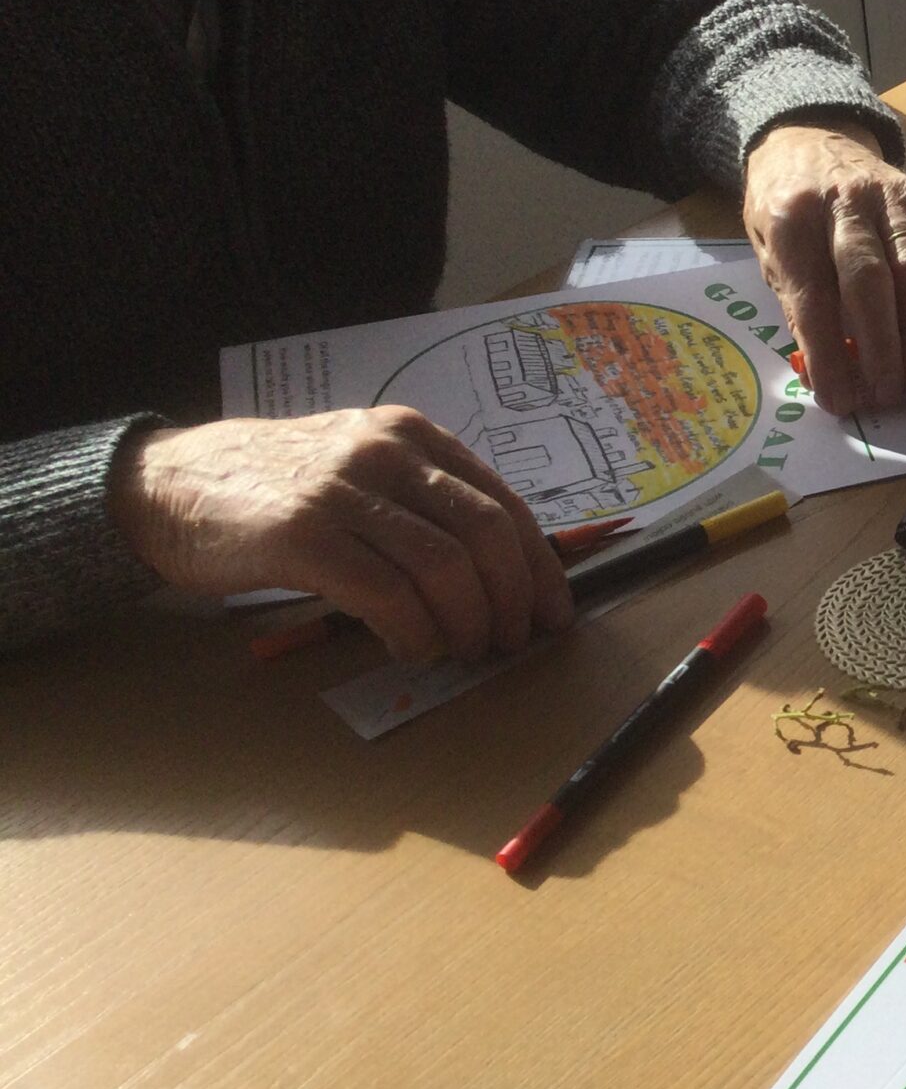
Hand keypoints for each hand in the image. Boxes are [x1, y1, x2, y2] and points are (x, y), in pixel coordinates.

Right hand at [108, 411, 573, 664]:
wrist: (168, 485)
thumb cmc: (277, 491)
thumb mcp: (363, 475)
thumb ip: (425, 506)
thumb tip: (501, 576)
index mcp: (414, 437)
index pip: (505, 504)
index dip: (540, 567)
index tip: (553, 612)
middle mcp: (387, 454)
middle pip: (487, 534)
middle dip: (513, 600)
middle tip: (510, 643)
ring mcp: (344, 491)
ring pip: (444, 567)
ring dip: (467, 623)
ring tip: (461, 651)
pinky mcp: (304, 535)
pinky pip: (387, 594)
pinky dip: (414, 631)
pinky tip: (412, 649)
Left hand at [741, 123, 905, 414]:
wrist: (807, 139)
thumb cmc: (785, 208)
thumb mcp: (767, 252)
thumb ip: (797, 303)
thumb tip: (829, 371)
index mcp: (791, 218)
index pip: (814, 298)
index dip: (829, 356)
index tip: (840, 400)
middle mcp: (844, 202)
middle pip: (871, 282)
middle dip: (882, 348)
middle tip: (886, 394)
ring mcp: (891, 195)